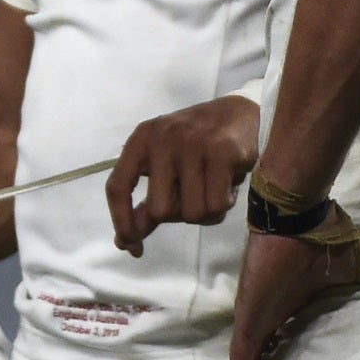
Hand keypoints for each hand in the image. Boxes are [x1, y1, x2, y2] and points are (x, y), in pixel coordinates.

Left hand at [106, 93, 259, 256]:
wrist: (242, 113)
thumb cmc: (198, 145)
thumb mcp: (165, 164)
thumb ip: (147, 201)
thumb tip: (125, 241)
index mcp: (141, 139)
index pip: (117, 187)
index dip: (122, 222)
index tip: (133, 246)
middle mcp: (162, 138)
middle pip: (159, 211)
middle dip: (179, 213)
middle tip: (194, 193)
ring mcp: (192, 143)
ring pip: (192, 213)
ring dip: (206, 211)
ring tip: (214, 186)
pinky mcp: (222, 152)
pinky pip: (217, 205)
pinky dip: (224, 204)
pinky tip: (228, 184)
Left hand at [227, 226, 359, 359]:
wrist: (299, 221)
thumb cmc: (328, 240)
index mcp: (296, 300)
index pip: (287, 332)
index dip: (286, 353)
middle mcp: (274, 311)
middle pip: (265, 349)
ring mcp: (259, 316)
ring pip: (249, 359)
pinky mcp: (251, 320)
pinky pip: (242, 359)